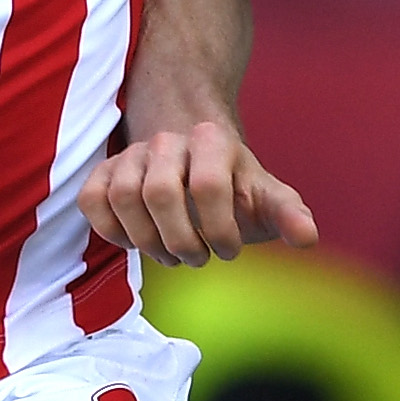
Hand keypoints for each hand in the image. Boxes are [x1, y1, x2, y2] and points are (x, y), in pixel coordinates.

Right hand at [83, 109, 319, 264]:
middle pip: (159, 191)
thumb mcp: (267, 198)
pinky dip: (111, 230)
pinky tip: (136, 244)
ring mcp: (132, 154)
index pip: (208, 185)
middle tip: (197, 259)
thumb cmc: (235, 188)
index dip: (218, 229)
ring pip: (122, 195)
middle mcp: (168, 141)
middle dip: (180, 239)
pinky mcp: (104, 171)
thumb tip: (307, 238)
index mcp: (214, 141)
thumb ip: (288, 215)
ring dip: (147, 240)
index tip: (230, 251)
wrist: (195, 162)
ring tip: (170, 256)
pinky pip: (92, 199)